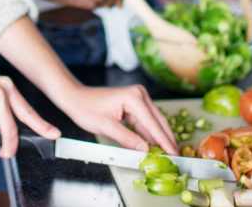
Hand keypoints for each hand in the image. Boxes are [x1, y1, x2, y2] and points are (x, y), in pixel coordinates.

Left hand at [55, 83, 176, 153]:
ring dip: (159, 138)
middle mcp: (139, 95)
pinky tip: (155, 146)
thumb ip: (128, 139)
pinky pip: (145, 122)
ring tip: (168, 154)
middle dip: (166, 140)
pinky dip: (150, 134)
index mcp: (134, 98)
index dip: (164, 141)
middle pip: (158, 121)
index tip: (174, 154)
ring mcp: (138, 98)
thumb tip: (146, 151)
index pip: (153, 124)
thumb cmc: (86, 109)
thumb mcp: (106, 127)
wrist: (75, 97)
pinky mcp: (134, 104)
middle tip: (176, 157)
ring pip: (154, 122)